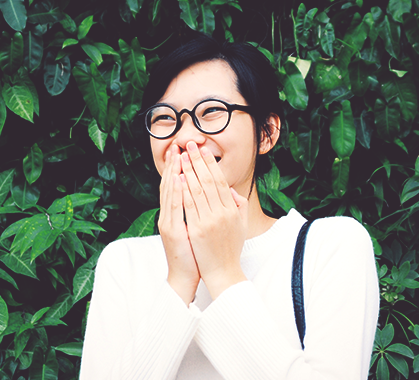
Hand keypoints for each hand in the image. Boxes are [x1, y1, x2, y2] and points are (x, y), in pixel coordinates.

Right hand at [158, 144, 199, 303]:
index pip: (175, 186)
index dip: (178, 168)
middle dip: (174, 164)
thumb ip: (197, 211)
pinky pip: (174, 208)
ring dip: (173, 173)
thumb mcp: (195, 228)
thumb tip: (204, 195)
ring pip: (169, 192)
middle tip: (177, 146)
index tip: (183, 151)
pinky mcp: (171, 230)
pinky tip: (178, 180)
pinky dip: (175, 192)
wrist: (184, 276)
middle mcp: (168, 215)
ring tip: (177, 156)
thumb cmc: (193, 254)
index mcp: (174, 214)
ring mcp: (167, 222)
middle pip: (169, 185)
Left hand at [180, 141, 247, 299]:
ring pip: (197, 189)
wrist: (223, 273)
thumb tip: (231, 190)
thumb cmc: (230, 249)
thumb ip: (239, 206)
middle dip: (198, 161)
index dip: (211, 164)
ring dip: (188, 170)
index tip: (204, 150)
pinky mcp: (198, 230)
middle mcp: (222, 213)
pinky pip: (189, 205)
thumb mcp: (240, 225)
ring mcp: (210, 221)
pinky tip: (178, 178)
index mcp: (232, 210)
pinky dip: (183, 190)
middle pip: (208, 180)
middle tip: (191, 145)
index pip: (220, 180)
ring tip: (182, 156)